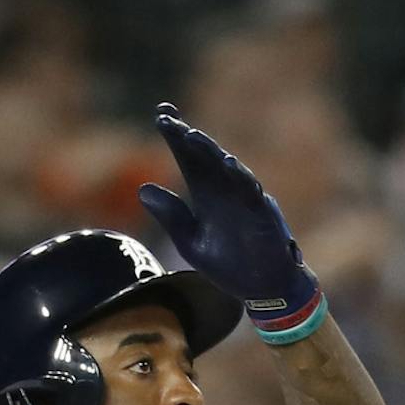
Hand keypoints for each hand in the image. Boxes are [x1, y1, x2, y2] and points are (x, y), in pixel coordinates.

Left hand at [139, 106, 319, 330]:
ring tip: (190, 135)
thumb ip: (171, 216)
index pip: (188, 159)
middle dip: (187, 136)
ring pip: (226, 167)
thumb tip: (142, 189)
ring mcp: (244, 198)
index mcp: (206, 194)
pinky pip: (252, 191)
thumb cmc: (228, 264)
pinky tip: (229, 164)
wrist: (260, 288)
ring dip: (209, 151)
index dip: (176, 137)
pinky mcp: (262, 213)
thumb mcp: (190, 242)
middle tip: (167, 118)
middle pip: (205, 156)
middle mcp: (224, 190)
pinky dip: (241, 177)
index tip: (161, 115)